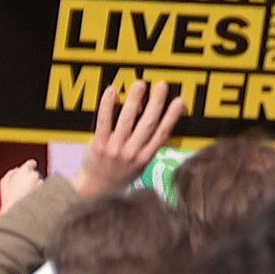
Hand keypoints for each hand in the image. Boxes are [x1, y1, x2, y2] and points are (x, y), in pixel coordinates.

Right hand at [0, 160, 43, 215]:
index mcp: (24, 170)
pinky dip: (40, 193)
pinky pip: (44, 190)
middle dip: (31, 179)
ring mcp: (42, 183)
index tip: (29, 170)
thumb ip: (12, 173)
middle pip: (35, 174)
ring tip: (27, 195)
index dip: (30, 166)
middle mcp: (35, 175)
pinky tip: (33, 199)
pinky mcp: (47, 192)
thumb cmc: (9, 197)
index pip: (31, 163)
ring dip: (36, 186)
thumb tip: (18, 169)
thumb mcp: (4, 182)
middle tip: (24, 187)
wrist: (18, 211)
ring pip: (40, 182)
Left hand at [71, 81, 184, 199]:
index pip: (162, 133)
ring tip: (140, 84)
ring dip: (135, 100)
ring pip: (127, 120)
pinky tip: (112, 91)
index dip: (172, 117)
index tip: (179, 101)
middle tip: (162, 85)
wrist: (95, 189)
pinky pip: (104, 122)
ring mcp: (115, 149)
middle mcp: (132, 153)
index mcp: (145, 158)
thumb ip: (146, 147)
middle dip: (156, 103)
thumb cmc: (119, 176)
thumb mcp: (139, 167)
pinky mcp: (99, 145)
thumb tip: (156, 124)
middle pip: (147, 124)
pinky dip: (108, 105)